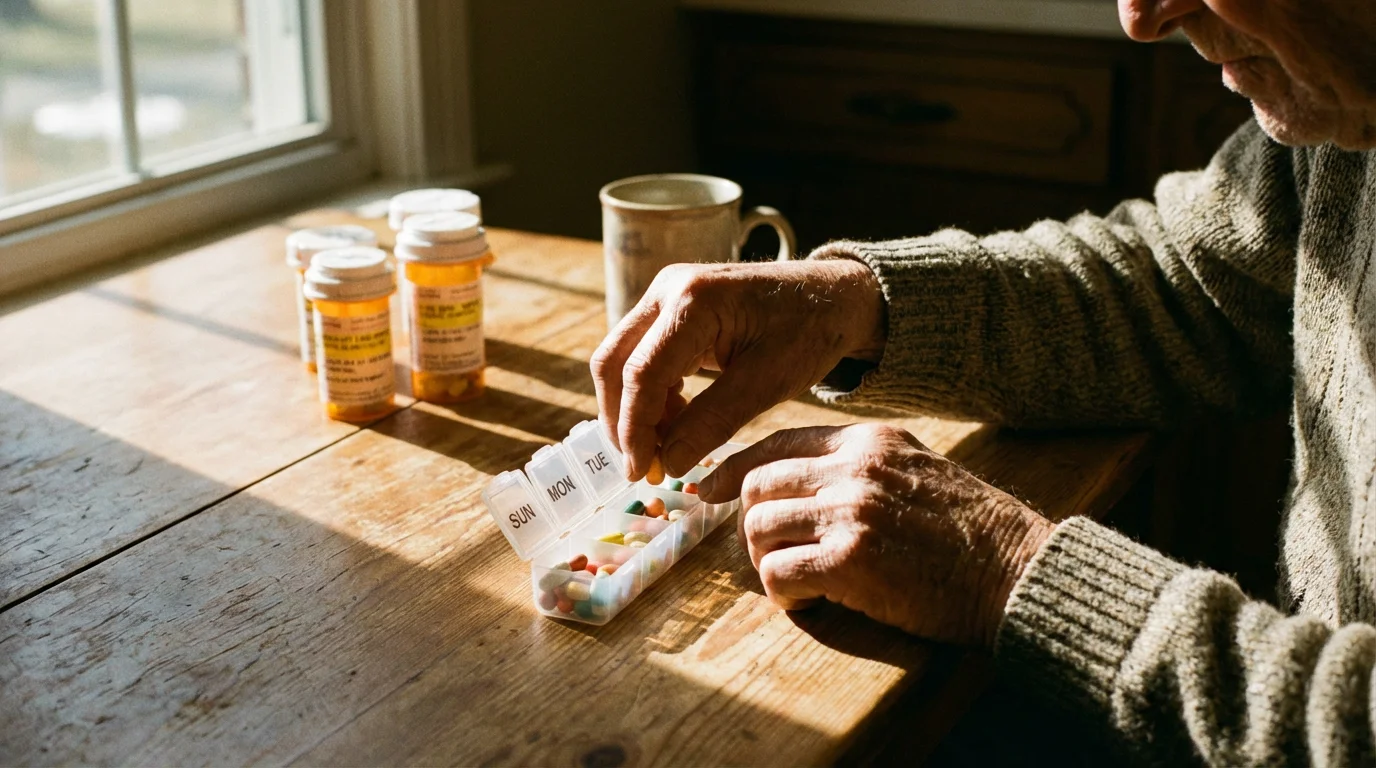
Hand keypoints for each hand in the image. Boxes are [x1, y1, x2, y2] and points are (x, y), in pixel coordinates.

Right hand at [591, 259, 885, 480]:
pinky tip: (676, 425)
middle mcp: (667, 289)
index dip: (636, 429)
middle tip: (644, 468)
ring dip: (634, 411)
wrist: (831, 295)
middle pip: (613, 363)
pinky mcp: (669, 311)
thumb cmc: (809, 331)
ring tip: (666, 450)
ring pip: (620, 362)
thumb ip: (715, 420)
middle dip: (622, 422)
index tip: (643, 472)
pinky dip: (650, 397)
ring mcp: (664, 297)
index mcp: (693, 300)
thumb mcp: (769, 380)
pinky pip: (640, 357)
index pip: (641, 373)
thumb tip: (669, 464)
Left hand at [699, 423, 1053, 646]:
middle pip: (757, 486)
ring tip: (800, 581)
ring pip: (759, 529)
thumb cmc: (970, 530)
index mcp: (868, 442)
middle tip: (773, 553)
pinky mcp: (850, 562)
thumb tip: (798, 479)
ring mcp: (851, 513)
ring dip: (768, 562)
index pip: (777, 442)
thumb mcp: (916, 468)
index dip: (734, 469)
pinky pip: (778, 573)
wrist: (1016, 571)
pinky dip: (784, 595)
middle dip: (752, 524)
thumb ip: (860, 467)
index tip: (709, 488)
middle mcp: (854, 469)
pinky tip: (809, 603)